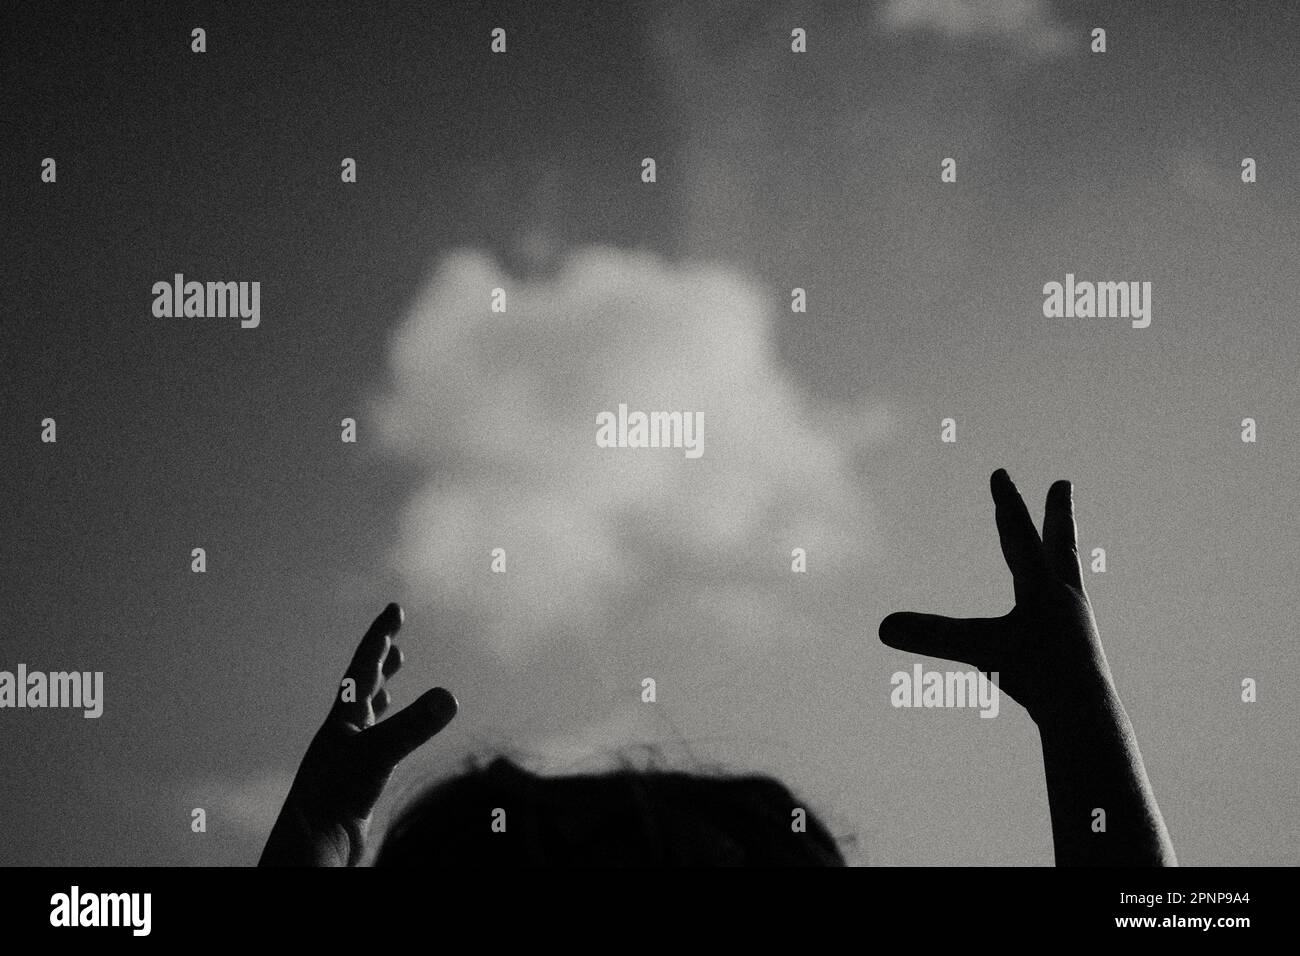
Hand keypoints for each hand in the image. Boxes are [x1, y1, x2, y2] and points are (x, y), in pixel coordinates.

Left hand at [259, 603, 457, 865]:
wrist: (311, 849)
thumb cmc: (334, 801)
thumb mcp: (376, 757)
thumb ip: (412, 727)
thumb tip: (450, 695)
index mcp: (343, 720)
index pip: (363, 668)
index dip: (380, 636)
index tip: (394, 609)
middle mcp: (343, 734)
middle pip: (361, 687)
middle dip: (380, 659)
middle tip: (395, 636)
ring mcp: (348, 759)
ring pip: (367, 715)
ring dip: (381, 691)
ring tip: (393, 674)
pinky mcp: (356, 783)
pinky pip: (376, 745)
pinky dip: (388, 729)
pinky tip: (392, 734)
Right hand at [879, 469, 1116, 725]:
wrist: (1089, 716)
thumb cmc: (1039, 678)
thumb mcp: (981, 652)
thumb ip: (933, 636)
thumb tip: (882, 627)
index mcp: (1044, 589)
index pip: (1019, 535)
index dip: (1007, 503)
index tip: (1000, 474)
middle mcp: (1065, 599)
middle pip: (1059, 544)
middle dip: (1057, 513)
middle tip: (1064, 484)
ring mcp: (1075, 624)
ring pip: (1066, 577)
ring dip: (1059, 554)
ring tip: (1058, 542)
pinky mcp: (1077, 650)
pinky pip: (1063, 613)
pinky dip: (1054, 600)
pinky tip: (1049, 612)